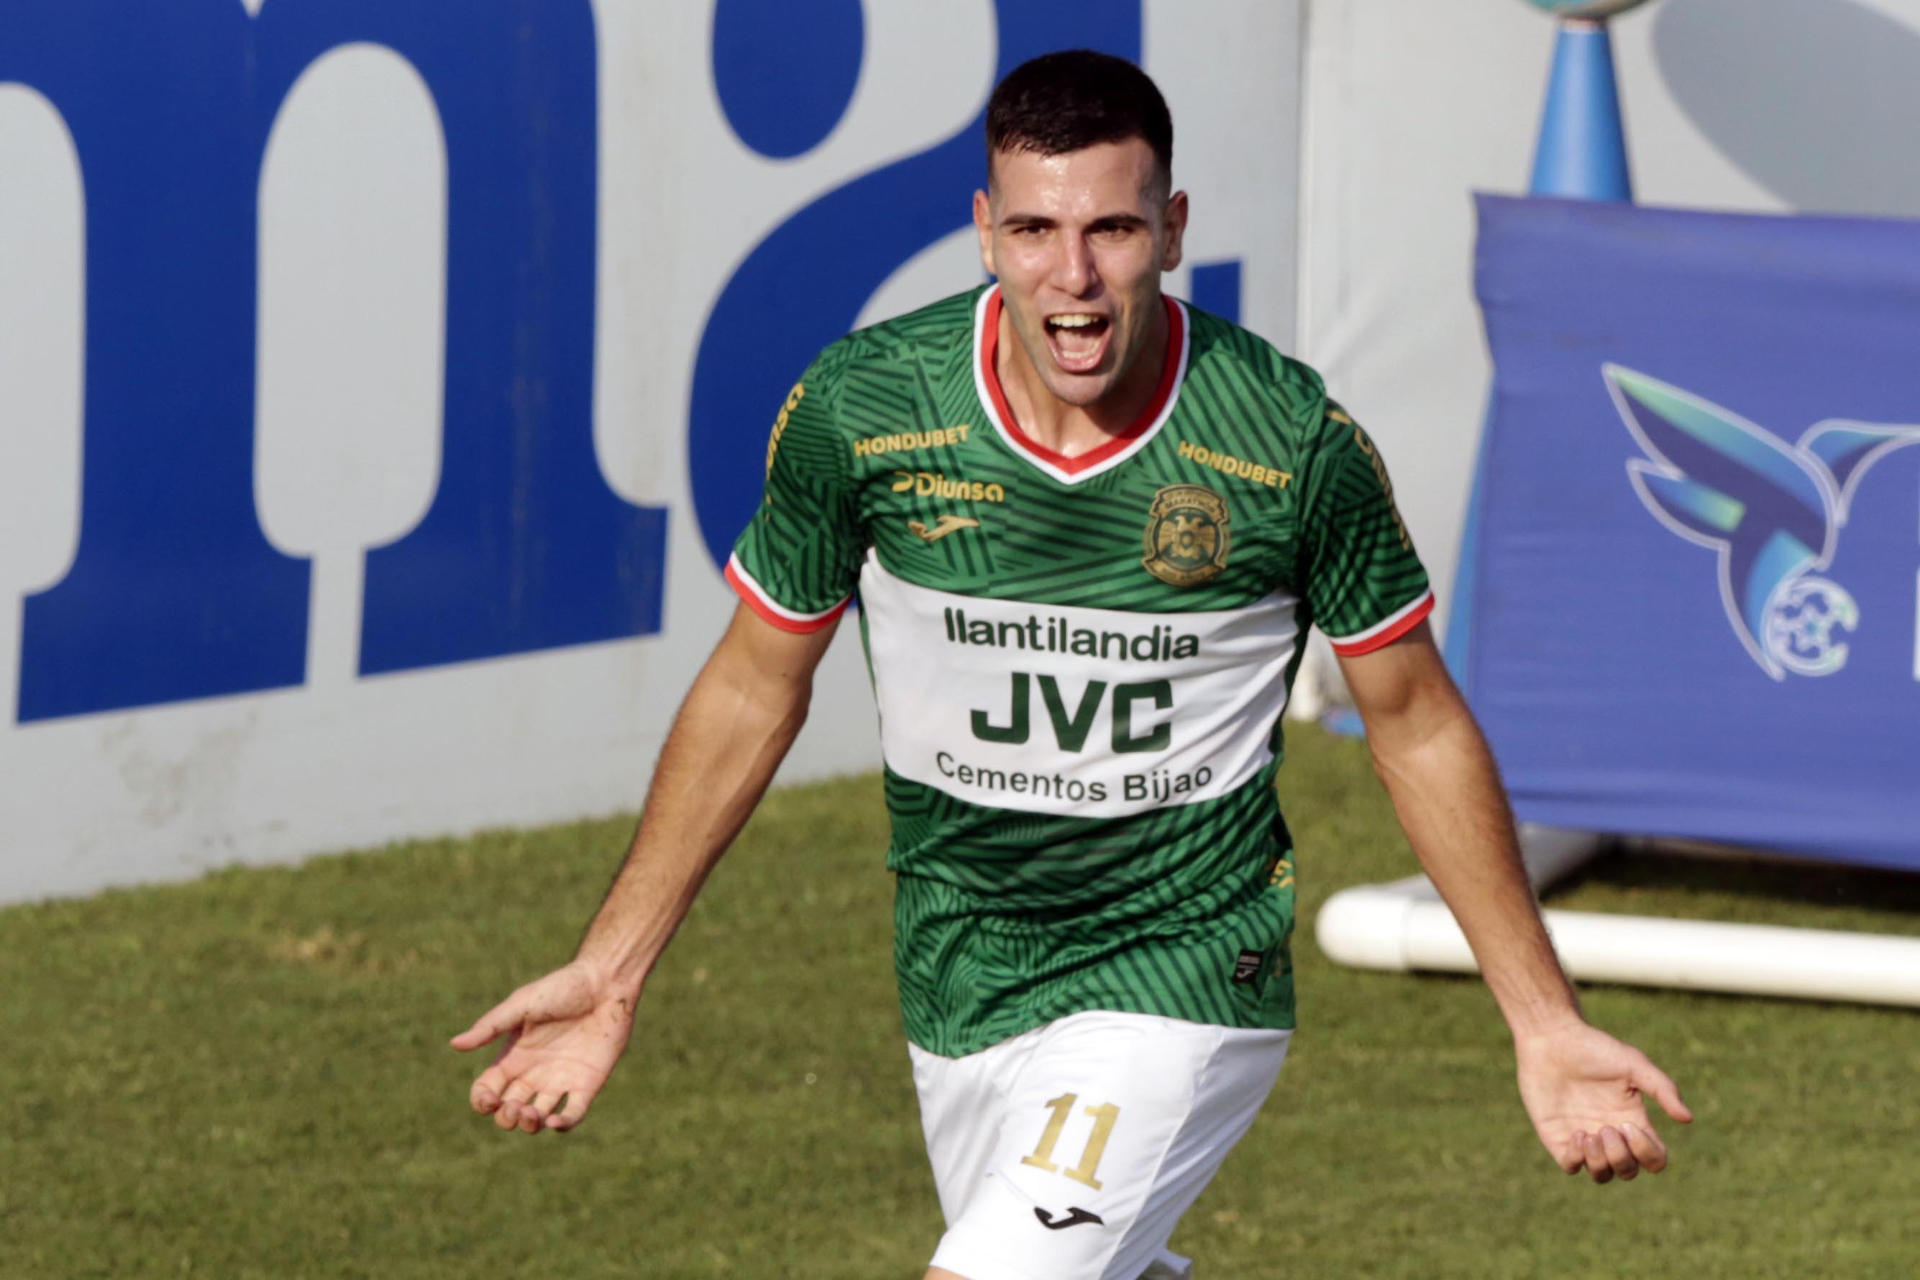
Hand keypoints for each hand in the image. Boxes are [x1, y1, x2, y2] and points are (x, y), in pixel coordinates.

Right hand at [450, 961, 636, 1133]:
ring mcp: (560, 1080)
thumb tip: (455, 1044)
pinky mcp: (587, 1083)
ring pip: (537, 1118)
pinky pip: (573, 1114)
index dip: (482, 1101)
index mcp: (513, 1056)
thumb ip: (491, 1026)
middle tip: (515, 1106)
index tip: (489, 1099)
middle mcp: (533, 1073)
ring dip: (529, 1124)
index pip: (488, 1090)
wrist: (605, 983)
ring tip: (531, 1114)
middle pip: (509, 1110)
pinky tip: (555, 1121)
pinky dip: (562, 1125)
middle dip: (506, 1118)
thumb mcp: (521, 1004)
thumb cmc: (561, 988)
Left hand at [1515, 1020, 1692, 1183]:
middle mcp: (1610, 1134)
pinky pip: (1571, 1167)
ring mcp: (1584, 1138)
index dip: (1647, 1154)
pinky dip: (1577, 1160)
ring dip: (1600, 1162)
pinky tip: (1577, 1134)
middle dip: (1621, 1158)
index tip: (1630, 1126)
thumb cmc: (1594, 1048)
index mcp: (1632, 1120)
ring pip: (1602, 1175)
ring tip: (1590, 1134)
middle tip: (1608, 1128)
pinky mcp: (1557, 1136)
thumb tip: (1687, 1118)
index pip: (1653, 1159)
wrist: (1552, 1038)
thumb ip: (1662, 1089)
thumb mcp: (1634, 1064)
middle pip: (1628, 1172)